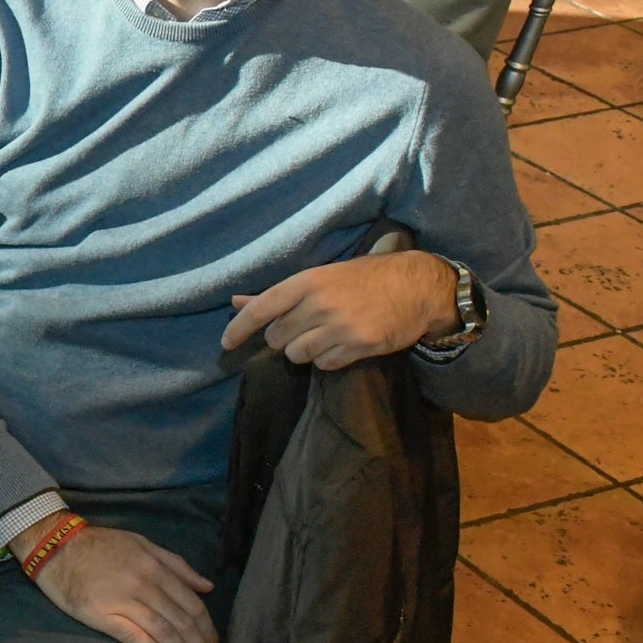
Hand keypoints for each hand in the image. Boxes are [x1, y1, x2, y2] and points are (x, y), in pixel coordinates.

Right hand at [24, 523, 218, 642]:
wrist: (56, 547)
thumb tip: (207, 587)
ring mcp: (124, 602)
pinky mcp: (103, 616)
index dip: (208, 630)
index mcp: (156, 568)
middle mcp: (146, 586)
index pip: (192, 605)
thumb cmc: (101, 545)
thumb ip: (176, 565)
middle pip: (182, 623)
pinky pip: (137, 638)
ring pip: (165, 633)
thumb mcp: (142, 543)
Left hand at [222, 250, 462, 368]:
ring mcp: (340, 327)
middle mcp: (320, 304)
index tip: (226, 344)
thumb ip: (277, 295)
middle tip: (305, 327)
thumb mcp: (320, 277)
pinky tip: (342, 344)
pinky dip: (328, 360)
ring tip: (325, 336)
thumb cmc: (363, 279)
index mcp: (308, 282)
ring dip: (305, 350)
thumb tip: (236, 302)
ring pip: (298, 354)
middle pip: (278, 337)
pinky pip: (325, 365)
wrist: (416, 287)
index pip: (262, 309)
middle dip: (285, 337)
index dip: (239, 329)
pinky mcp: (360, 346)